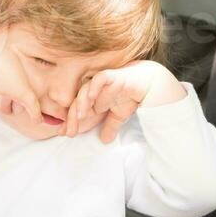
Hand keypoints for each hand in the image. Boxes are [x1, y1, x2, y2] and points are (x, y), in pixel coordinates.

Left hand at [62, 61, 186, 144]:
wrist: (149, 83)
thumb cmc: (131, 96)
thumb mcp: (119, 116)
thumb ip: (110, 127)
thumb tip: (105, 140)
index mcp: (94, 101)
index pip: (78, 112)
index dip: (71, 123)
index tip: (65, 134)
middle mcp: (95, 92)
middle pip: (78, 103)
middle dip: (72, 118)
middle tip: (70, 132)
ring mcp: (102, 83)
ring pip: (85, 90)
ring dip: (81, 103)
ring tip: (80, 116)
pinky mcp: (112, 76)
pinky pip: (100, 79)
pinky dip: (94, 87)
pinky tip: (91, 97)